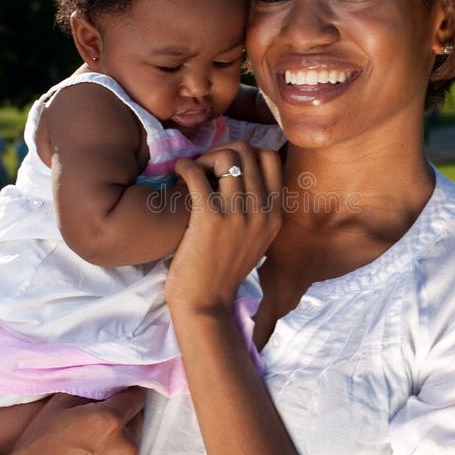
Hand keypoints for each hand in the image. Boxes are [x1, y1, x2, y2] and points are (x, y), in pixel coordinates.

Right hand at [0, 388, 144, 454]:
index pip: (136, 395)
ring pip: (133, 441)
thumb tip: (113, 381)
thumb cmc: (39, 442)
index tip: (114, 396)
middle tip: (97, 423)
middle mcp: (126, 445)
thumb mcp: (61, 402)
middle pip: (137, 418)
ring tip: (92, 446)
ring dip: (121, 439)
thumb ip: (93, 388)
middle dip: (123, 416)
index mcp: (111, 419)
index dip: (124, 393)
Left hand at [166, 142, 281, 315]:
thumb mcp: (256, 240)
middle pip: (247, 151)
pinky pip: (197, 174)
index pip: (270, 158)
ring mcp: (238, 215)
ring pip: (225, 157)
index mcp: (275, 215)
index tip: (226, 165)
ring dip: (203, 158)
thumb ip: (258, 209)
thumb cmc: (223, 270)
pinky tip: (179, 173)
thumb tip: (246, 170)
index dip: (246, 152)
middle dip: (222, 151)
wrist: (206, 303)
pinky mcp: (210, 218)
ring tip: (192, 173)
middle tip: (204, 167)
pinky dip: (185, 167)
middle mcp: (262, 212)